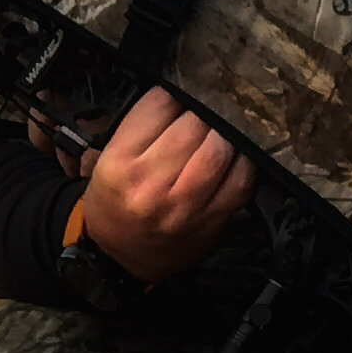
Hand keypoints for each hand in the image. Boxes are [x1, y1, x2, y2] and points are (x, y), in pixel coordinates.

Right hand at [75, 87, 252, 284]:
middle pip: (194, 125)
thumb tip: (183, 93)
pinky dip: (244, 161)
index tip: (183, 93)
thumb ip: (142, 127)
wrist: (119, 260)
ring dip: (225, 132)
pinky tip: (236, 155)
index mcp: (121, 162)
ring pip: (220, 149)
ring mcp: (186, 205)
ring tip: (220, 130)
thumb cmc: (114, 204)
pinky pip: (242, 180)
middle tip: (205, 110)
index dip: (177, 92)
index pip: (160, 105)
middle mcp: (153, 184)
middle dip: (203, 111)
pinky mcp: (212, 219)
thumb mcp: (107, 161)